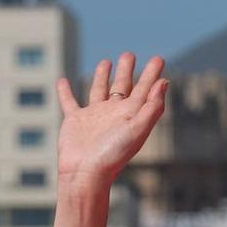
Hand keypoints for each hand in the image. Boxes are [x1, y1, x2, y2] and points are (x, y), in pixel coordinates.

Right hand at [56, 52, 167, 191]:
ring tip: (106, 61)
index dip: (152, 74)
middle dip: (127, 70)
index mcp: (130, 115)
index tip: (159, 58)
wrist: (86, 172)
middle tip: (129, 54)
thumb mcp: (137, 129)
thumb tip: (164, 83)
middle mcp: (114, 114)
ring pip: (99, 90)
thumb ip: (152, 107)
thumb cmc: (113, 154)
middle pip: (122, 86)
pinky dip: (65, 92)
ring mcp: (94, 117)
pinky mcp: (75, 121)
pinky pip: (69, 102)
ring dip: (102, 76)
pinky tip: (62, 81)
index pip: (144, 90)